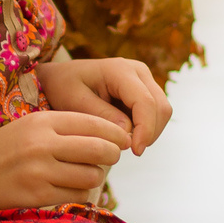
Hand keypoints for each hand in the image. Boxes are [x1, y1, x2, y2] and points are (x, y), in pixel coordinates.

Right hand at [0, 110, 129, 222]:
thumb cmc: (7, 149)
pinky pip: (78, 194)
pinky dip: (82, 191)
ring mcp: (40, 171)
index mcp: (42, 121)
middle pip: (99, 149)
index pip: (93, 123)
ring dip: (96, 175)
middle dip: (112, 154)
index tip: (122, 139)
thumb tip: (112, 136)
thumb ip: (66, 127)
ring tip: (85, 172)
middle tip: (111, 157)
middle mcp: (42, 144)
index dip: (114, 133)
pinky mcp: (39, 195)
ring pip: (92, 175)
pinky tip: (72, 186)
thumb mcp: (31, 126)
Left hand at [34, 56, 170, 154]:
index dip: (145, 129)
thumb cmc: (63, 87)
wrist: (61, 77)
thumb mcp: (74, 102)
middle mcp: (138, 71)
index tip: (135, 151)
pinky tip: (125, 135)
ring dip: (149, 131)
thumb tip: (129, 134)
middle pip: (161, 107)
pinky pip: (154, 113)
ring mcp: (144, 79)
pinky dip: (145, 128)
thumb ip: (102, 116)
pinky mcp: (144, 90)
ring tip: (123, 142)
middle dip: (150, 133)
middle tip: (129, 151)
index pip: (145, 102)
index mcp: (120, 70)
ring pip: (162, 111)